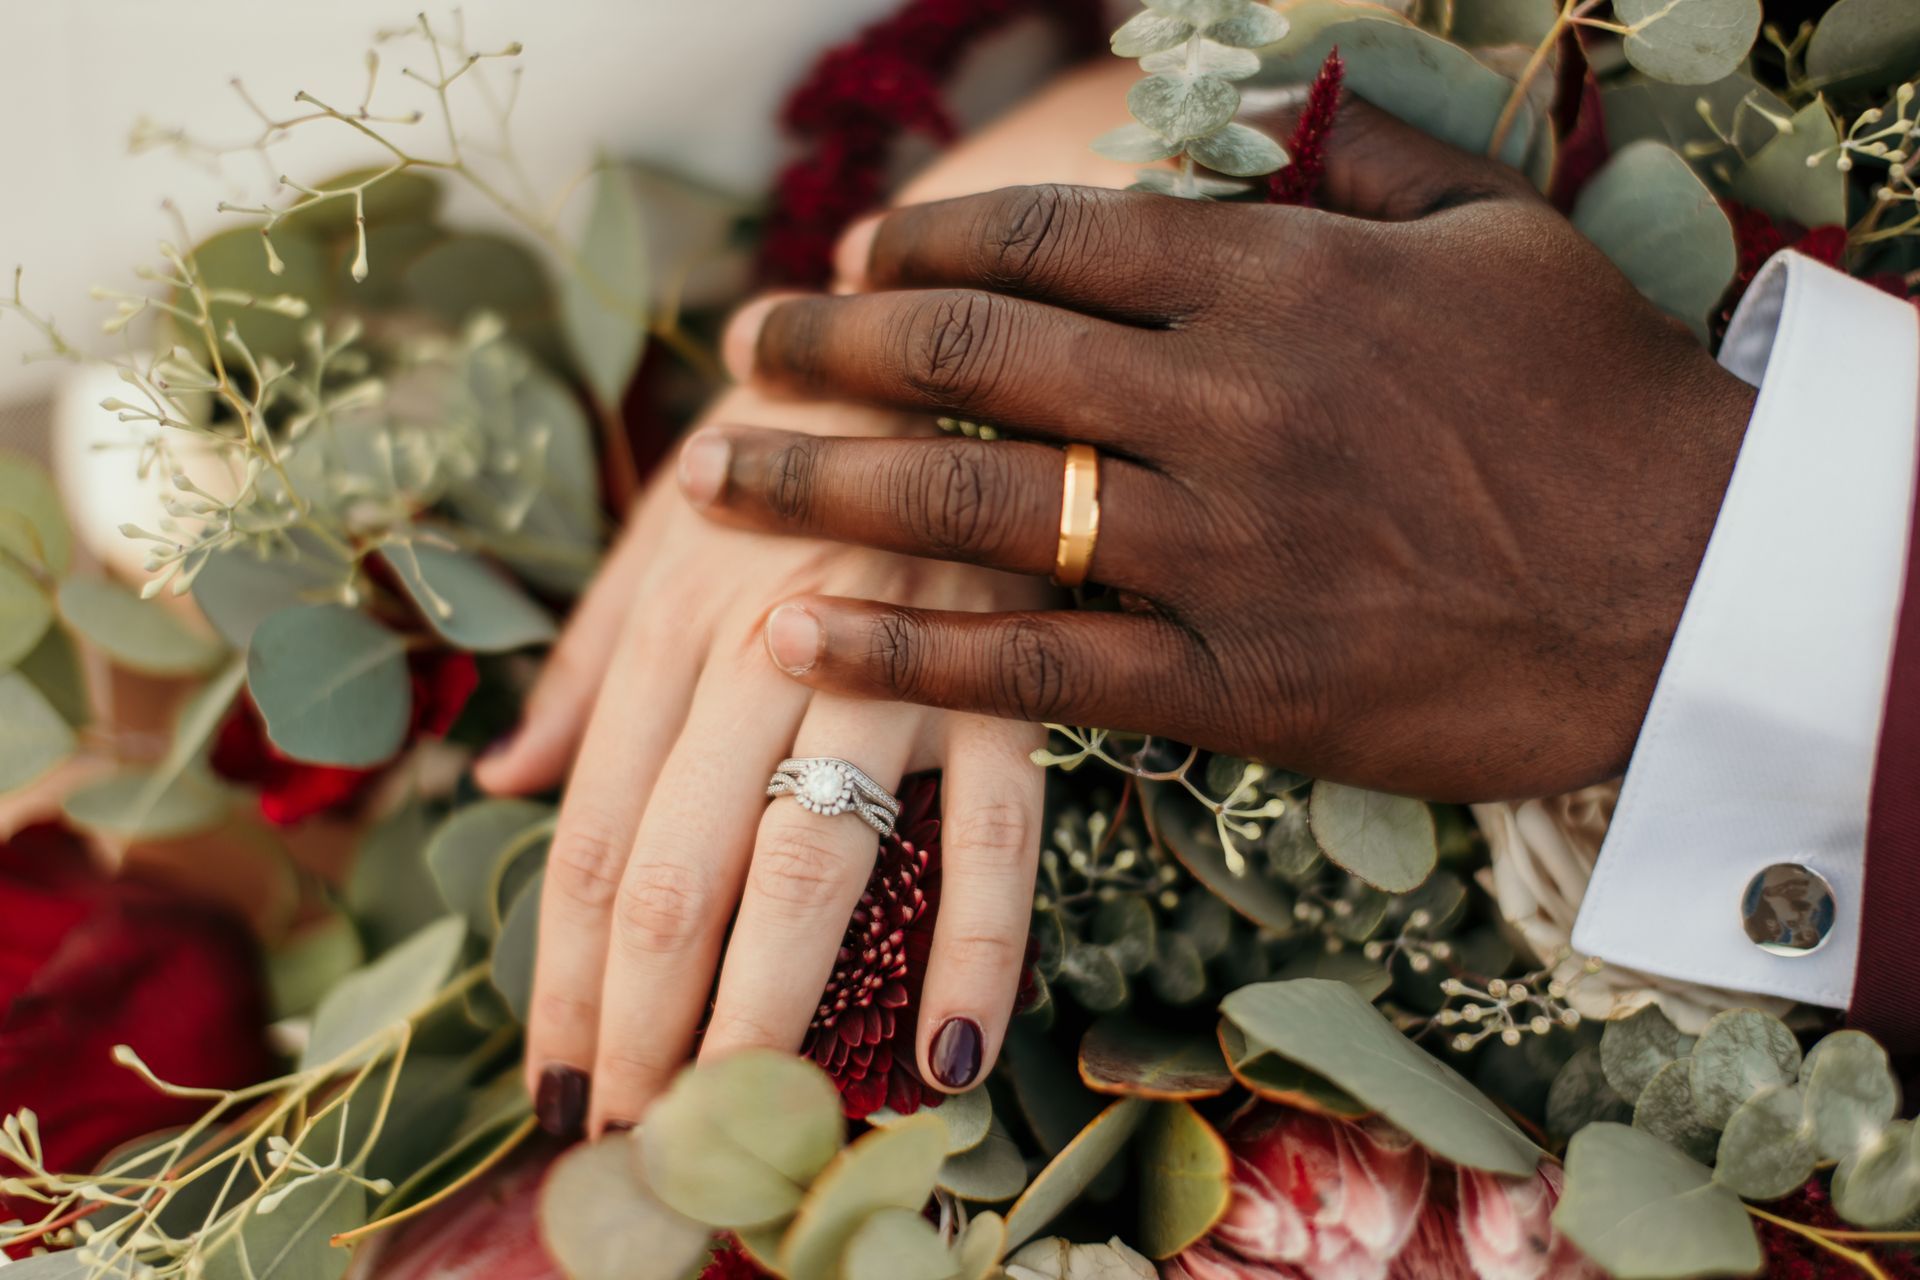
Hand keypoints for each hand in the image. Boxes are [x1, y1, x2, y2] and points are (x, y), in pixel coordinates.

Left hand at [477, 389, 1051, 1133]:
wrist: (951, 332)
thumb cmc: (794, 439)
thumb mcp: (668, 524)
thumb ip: (587, 661)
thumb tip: (497, 787)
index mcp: (673, 623)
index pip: (590, 838)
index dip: (561, 978)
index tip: (553, 1084)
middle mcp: (764, 648)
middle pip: (676, 872)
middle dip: (643, 1025)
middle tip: (636, 1142)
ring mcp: (894, 655)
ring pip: (812, 862)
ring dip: (768, 1009)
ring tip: (744, 1128)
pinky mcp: (1010, 666)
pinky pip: (995, 831)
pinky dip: (976, 949)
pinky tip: (946, 1057)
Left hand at [682, 97, 1759, 802]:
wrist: (1702, 586)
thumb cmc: (1602, 402)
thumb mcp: (1495, 234)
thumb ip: (1359, 155)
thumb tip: (1255, 96)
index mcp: (1276, 277)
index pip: (1045, 237)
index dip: (922, 244)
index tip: (851, 260)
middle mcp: (1221, 400)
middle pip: (968, 355)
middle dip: (827, 346)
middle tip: (743, 348)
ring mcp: (1218, 546)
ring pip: (971, 501)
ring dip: (818, 482)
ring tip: (712, 480)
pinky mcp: (1234, 682)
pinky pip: (1033, 666)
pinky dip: (904, 651)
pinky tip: (794, 635)